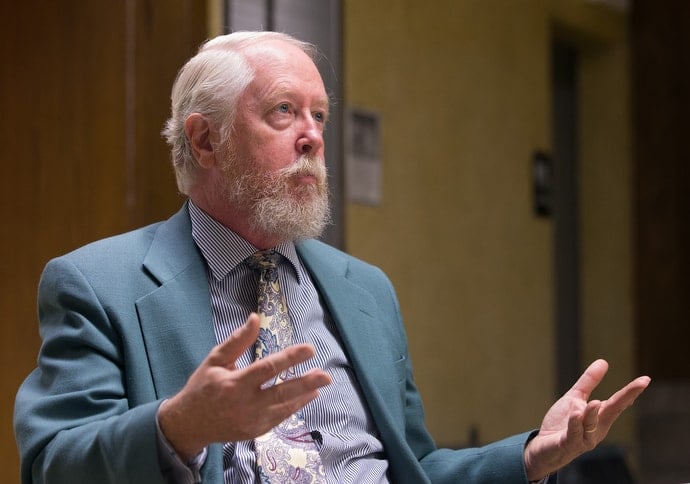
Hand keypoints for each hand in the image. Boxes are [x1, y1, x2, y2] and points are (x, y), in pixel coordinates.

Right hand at [158, 313, 331, 459]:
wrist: (189, 424)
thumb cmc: (202, 386)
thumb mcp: (215, 360)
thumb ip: (237, 341)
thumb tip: (256, 318)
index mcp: (233, 384)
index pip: (267, 368)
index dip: (290, 358)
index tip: (309, 349)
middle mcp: (244, 405)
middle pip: (281, 392)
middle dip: (306, 383)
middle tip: (326, 375)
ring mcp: (251, 421)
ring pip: (284, 407)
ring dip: (304, 395)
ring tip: (321, 383)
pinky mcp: (255, 431)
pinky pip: (279, 417)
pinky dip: (294, 406)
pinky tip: (307, 396)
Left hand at [524, 359, 649, 480]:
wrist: (545, 447)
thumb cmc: (562, 423)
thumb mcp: (575, 398)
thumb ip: (589, 382)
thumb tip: (603, 361)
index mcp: (600, 417)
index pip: (618, 402)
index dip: (631, 391)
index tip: (645, 379)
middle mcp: (596, 429)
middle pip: (613, 411)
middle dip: (626, 397)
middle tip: (641, 383)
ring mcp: (584, 438)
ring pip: (592, 424)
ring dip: (593, 413)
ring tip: (595, 402)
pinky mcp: (568, 444)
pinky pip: (574, 434)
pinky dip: (575, 424)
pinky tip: (576, 414)